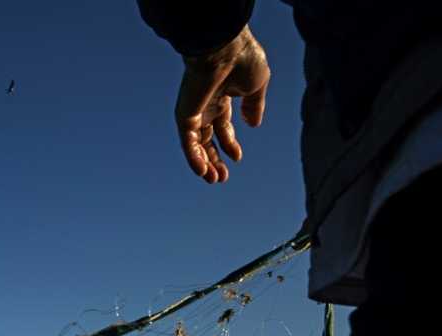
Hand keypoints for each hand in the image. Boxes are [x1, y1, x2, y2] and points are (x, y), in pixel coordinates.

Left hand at [175, 25, 269, 183]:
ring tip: (214, 180)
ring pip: (195, 144)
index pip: (222, 126)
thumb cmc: (242, 59)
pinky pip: (187, 141)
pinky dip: (193, 157)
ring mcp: (194, 111)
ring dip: (204, 164)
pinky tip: (202, 172)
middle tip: (221, 177)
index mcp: (222, 97)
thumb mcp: (257, 86)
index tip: (237, 158)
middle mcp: (205, 106)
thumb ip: (255, 106)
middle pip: (206, 139)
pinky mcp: (185, 115)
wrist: (225, 48)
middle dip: (214, 159)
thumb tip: (254, 124)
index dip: (229, 144)